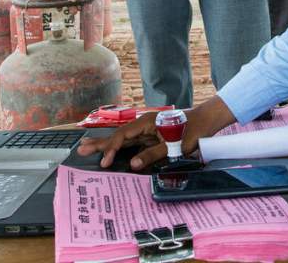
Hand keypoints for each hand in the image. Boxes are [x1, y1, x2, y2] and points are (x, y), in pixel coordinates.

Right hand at [77, 96, 235, 169]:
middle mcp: (143, 124)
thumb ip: (153, 154)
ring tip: (88, 148)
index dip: (112, 149)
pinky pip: (132, 142)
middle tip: (82, 149)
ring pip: (123, 138)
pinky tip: (110, 151)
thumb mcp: (174, 145)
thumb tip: (134, 164)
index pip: (123, 136)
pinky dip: (120, 147)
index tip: (105, 162)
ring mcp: (146, 129)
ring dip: (107, 145)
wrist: (205, 122)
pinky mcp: (151, 135)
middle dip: (101, 143)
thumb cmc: (192, 131)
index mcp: (146, 122)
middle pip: (118, 135)